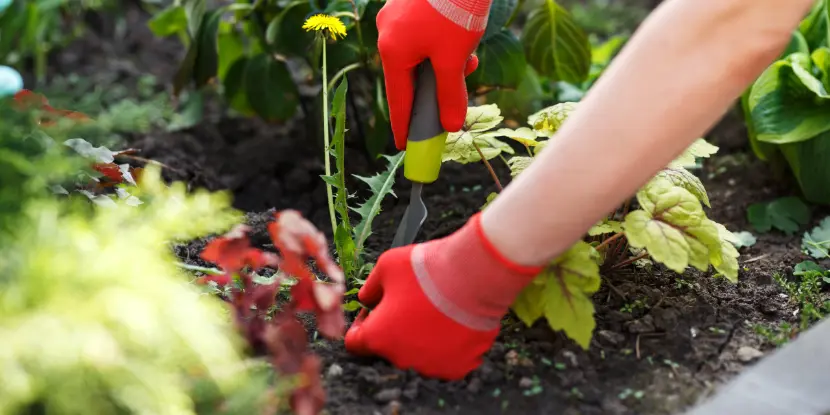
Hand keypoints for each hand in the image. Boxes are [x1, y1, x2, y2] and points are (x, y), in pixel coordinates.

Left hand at [343, 213, 541, 379]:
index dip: (362, 323)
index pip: (355, 342)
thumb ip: (369, 288)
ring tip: (435, 310)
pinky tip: (452, 322)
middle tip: (411, 304)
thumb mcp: (385, 267)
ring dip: (421, 338)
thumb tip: (366, 299)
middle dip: (394, 329)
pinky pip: (447, 359)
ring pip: (419, 355)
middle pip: (390, 348)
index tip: (376, 309)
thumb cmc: (427, 270)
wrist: (473, 276)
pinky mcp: (458, 367)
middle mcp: (401, 359)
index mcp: (377, 338)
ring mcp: (431, 366)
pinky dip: (448, 345)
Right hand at [376, 0, 490, 149]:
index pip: (398, 99)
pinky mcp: (411, 2)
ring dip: (445, 64)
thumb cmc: (455, 9)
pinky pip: (424, 34)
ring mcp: (398, 15)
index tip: (405, 145)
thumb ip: (450, 94)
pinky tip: (466, 39)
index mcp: (393, 50)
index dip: (404, 125)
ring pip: (421, 54)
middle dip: (435, 88)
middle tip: (453, 101)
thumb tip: (451, 125)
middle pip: (410, 76)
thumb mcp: (455, 58)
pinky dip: (444, 44)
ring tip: (469, 58)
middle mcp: (389, 33)